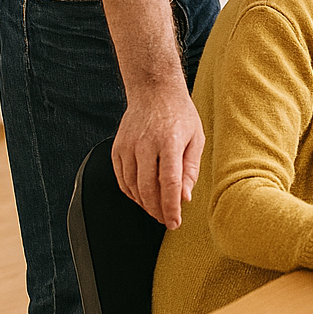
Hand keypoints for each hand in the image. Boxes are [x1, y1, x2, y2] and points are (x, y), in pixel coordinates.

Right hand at [112, 83, 204, 228]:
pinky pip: (121, 179)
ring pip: (133, 187)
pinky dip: (131, 193)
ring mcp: (128, 146)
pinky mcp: (117, 148)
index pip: (169, 183)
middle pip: (148, 189)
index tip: (174, 222)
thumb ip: (190, 169)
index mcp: (170, 141)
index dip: (171, 207)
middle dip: (157, 210)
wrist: (155, 91)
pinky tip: (142, 196)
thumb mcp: (196, 137)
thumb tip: (184, 197)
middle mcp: (146, 144)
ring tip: (156, 209)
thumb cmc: (180, 113)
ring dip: (144, 204)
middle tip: (166, 219)